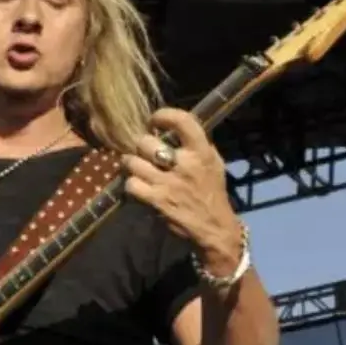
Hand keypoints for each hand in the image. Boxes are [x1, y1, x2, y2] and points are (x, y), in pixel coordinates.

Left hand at [121, 107, 244, 275]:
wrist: (214, 228)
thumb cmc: (211, 193)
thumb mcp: (214, 164)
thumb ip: (197, 145)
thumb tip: (173, 129)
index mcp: (202, 152)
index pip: (182, 120)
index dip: (162, 116)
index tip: (154, 121)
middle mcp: (185, 164)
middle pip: (147, 142)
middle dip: (141, 147)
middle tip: (143, 153)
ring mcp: (169, 183)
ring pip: (133, 162)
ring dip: (131, 165)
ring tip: (136, 169)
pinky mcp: (156, 200)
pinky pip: (131, 184)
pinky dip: (131, 185)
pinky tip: (138, 187)